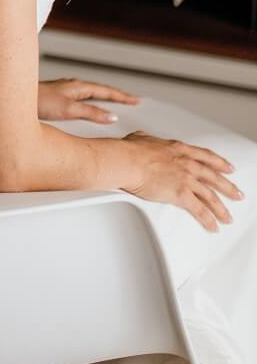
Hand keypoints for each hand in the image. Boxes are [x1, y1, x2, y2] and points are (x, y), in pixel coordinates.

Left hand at [37, 77, 138, 123]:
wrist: (15, 99)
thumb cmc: (39, 102)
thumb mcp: (69, 109)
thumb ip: (91, 112)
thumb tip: (111, 116)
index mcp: (78, 86)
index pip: (106, 91)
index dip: (122, 97)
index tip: (136, 101)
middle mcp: (72, 85)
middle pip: (100, 90)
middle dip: (116, 95)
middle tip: (131, 101)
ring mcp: (65, 90)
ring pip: (90, 92)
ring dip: (104, 97)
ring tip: (115, 103)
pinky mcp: (58, 96)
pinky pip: (81, 97)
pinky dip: (91, 101)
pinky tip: (88, 106)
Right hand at [121, 130, 242, 231]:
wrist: (126, 161)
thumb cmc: (130, 151)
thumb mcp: (141, 138)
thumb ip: (148, 140)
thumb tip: (143, 139)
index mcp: (178, 149)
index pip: (206, 156)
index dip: (219, 163)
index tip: (228, 168)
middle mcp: (186, 163)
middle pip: (214, 177)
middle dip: (228, 187)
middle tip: (237, 194)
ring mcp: (186, 179)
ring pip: (210, 196)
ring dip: (221, 209)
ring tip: (227, 217)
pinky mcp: (181, 195)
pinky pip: (200, 210)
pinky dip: (208, 220)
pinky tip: (213, 226)